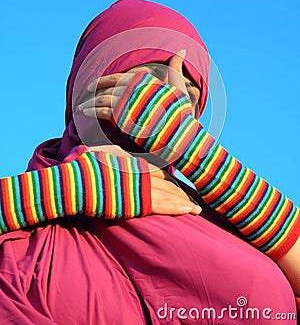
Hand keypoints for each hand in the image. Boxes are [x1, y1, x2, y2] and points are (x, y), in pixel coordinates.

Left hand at [78, 50, 190, 120]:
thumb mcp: (178, 84)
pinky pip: (103, 112)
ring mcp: (126, 102)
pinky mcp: (123, 116)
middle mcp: (132, 89)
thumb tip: (183, 49)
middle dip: (93, 92)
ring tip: (81, 107)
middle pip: (106, 88)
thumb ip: (175, 66)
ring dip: (90, 103)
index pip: (117, 77)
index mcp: (142, 81)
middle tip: (84, 96)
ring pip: (102, 99)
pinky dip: (93, 111)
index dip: (103, 80)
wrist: (179, 127)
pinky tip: (85, 113)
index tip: (93, 85)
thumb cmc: (180, 108)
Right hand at [87, 145, 201, 215]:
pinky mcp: (140, 201)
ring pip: (170, 193)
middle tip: (194, 197)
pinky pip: (164, 205)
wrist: (76, 179)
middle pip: (167, 181)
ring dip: (184, 200)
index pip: (156, 169)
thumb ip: (105, 154)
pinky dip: (178, 207)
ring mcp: (141, 185)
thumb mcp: (95, 153)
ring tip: (198, 208)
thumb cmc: (82, 167)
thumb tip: (96, 149)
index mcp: (131, 160)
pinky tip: (190, 210)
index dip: (169, 178)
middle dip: (181, 190)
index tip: (178, 183)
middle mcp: (141, 171)